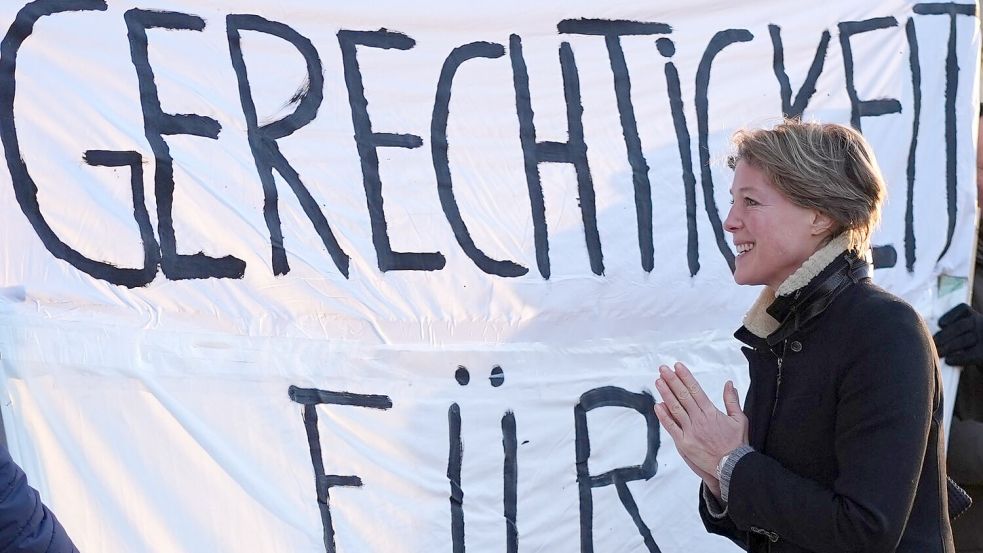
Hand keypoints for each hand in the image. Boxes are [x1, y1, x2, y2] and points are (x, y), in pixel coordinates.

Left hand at [654, 362, 747, 477]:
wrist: (733, 466)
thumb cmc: (737, 445)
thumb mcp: (739, 419)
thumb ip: (732, 400)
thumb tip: (729, 384)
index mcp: (711, 412)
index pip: (695, 390)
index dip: (685, 377)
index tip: (678, 367)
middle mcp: (699, 419)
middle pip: (683, 396)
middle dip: (672, 380)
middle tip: (663, 369)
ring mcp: (690, 431)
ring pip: (675, 408)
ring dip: (666, 394)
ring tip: (658, 381)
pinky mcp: (684, 443)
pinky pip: (671, 427)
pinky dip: (664, 416)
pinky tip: (657, 406)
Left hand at [935, 303, 982, 365]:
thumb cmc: (967, 347)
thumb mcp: (961, 335)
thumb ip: (950, 331)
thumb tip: (929, 336)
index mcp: (974, 317)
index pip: (963, 309)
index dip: (951, 315)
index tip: (940, 324)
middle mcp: (981, 324)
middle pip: (961, 325)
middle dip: (944, 335)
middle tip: (933, 343)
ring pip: (964, 340)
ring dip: (948, 347)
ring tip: (937, 353)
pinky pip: (971, 355)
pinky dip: (958, 358)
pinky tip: (948, 361)